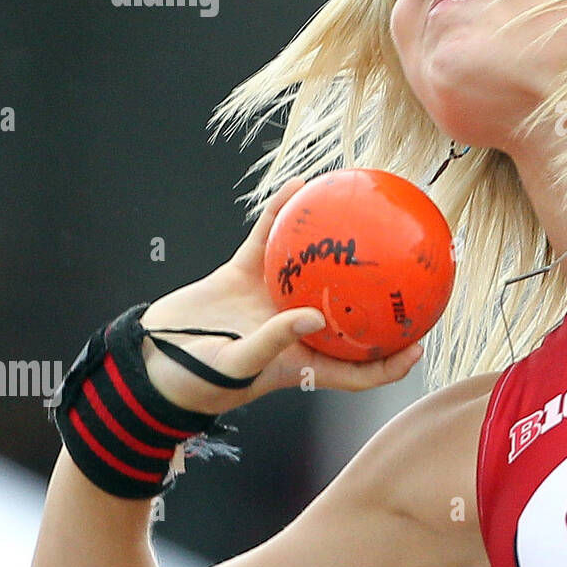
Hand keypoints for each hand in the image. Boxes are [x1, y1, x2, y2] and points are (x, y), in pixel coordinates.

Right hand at [137, 177, 424, 413]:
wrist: (147, 359)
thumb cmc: (193, 379)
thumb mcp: (237, 365)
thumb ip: (275, 341)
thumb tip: (314, 315)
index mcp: (301, 359)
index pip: (357, 369)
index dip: (390, 363)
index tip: (419, 346)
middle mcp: (295, 326)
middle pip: (348, 311)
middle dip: (378, 295)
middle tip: (410, 267)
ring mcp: (271, 298)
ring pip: (313, 267)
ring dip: (336, 242)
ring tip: (363, 211)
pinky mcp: (243, 274)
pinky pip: (268, 239)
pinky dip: (280, 215)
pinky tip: (297, 187)